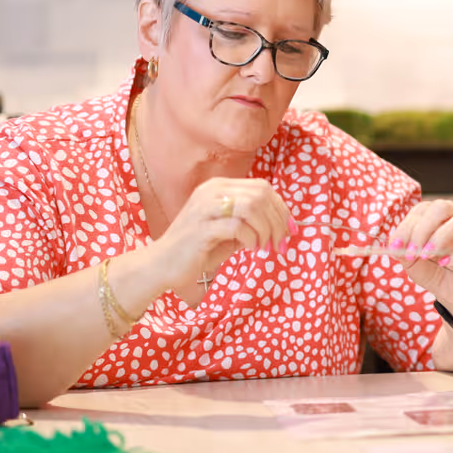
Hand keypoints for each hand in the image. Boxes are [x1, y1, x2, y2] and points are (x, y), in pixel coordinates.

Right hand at [154, 177, 293, 291]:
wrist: (163, 265)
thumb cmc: (199, 249)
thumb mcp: (231, 232)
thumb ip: (253, 223)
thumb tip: (284, 225)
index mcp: (219, 187)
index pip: (263, 188)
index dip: (282, 209)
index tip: (290, 231)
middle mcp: (212, 191)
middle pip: (261, 195)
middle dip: (278, 221)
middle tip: (280, 243)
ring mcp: (205, 207)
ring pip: (252, 206)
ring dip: (266, 230)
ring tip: (264, 247)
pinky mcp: (201, 227)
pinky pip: (238, 226)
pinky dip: (251, 239)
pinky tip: (250, 249)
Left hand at [387, 199, 452, 318]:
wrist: (451, 292)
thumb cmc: (432, 271)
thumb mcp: (411, 261)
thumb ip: (401, 250)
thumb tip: (394, 244)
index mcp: (435, 216)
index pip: (422, 209)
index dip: (407, 226)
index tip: (396, 246)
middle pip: (442, 207)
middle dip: (422, 229)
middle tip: (411, 252)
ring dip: (440, 237)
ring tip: (427, 256)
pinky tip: (445, 264)